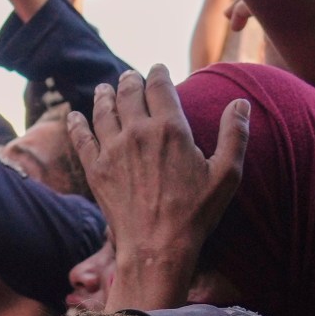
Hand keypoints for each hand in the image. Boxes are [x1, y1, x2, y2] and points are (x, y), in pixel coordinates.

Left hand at [65, 67, 248, 309]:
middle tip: (130, 77)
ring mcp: (112, 149)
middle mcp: (138, 131)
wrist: (157, 246)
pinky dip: (76, 123)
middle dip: (130, 80)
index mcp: (170, 127)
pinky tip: (74, 116)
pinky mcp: (95, 169)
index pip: (160, 86)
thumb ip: (235, 135)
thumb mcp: (226, 175)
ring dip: (104, 95)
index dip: (158, 73)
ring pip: (103, 110)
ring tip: (104, 89)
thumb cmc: (195, 213)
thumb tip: (241, 103)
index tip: (157, 69)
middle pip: (128, 93)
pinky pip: (81, 137)